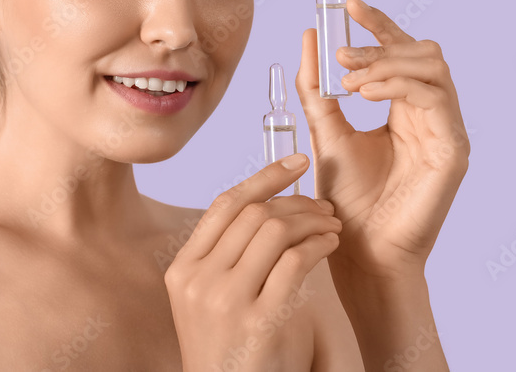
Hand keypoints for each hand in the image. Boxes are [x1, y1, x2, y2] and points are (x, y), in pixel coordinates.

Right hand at [164, 155, 340, 371]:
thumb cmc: (229, 352)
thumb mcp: (207, 301)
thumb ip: (225, 257)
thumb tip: (265, 206)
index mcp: (183, 269)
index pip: (225, 205)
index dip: (264, 177)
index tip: (296, 162)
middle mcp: (198, 280)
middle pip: (254, 214)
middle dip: (296, 201)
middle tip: (324, 206)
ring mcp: (226, 301)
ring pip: (275, 231)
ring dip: (312, 221)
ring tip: (332, 225)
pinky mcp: (258, 321)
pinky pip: (295, 262)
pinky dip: (318, 245)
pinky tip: (330, 245)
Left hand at [294, 0, 468, 280]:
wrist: (357, 249)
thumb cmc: (345, 198)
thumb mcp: (324, 131)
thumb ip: (316, 88)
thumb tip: (307, 37)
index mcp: (403, 107)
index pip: (399, 50)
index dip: (379, 24)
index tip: (347, 5)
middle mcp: (429, 114)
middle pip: (423, 51)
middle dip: (380, 44)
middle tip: (341, 55)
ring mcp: (446, 130)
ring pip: (433, 67)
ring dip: (388, 63)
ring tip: (350, 78)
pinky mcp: (454, 149)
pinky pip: (437, 98)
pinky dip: (399, 87)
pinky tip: (365, 94)